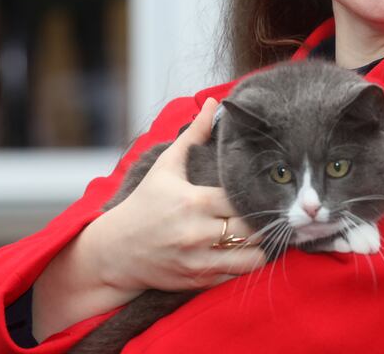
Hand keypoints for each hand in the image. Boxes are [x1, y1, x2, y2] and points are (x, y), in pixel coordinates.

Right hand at [84, 97, 266, 293]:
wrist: (115, 251)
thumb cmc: (143, 203)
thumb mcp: (166, 166)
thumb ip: (193, 134)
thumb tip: (213, 103)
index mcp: (193, 202)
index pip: (242, 199)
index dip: (255, 195)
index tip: (260, 189)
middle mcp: (198, 233)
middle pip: (253, 228)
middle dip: (262, 220)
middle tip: (267, 210)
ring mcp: (199, 260)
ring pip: (252, 257)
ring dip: (260, 245)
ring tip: (260, 232)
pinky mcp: (199, 281)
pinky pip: (237, 275)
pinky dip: (246, 263)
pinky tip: (245, 249)